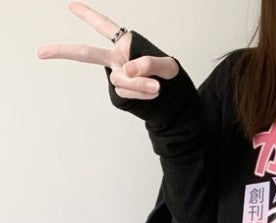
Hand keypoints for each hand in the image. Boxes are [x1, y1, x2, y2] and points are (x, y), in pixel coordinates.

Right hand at [37, 3, 200, 136]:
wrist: (174, 101)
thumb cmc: (171, 77)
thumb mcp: (168, 66)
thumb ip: (150, 64)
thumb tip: (128, 70)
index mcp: (126, 44)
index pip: (105, 27)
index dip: (89, 16)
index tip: (71, 6)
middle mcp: (117, 59)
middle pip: (87, 53)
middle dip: (63, 51)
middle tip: (41, 52)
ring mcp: (117, 76)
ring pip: (120, 79)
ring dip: (139, 84)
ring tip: (156, 86)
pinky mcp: (121, 94)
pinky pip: (126, 92)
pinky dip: (141, 93)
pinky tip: (152, 93)